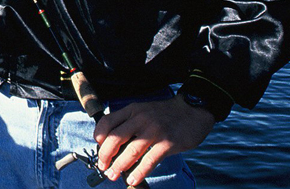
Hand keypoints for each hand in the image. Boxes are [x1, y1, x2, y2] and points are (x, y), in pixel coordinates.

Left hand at [93, 95, 213, 186]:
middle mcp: (141, 119)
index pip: (108, 121)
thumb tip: (114, 142)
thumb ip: (129, 122)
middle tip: (103, 166)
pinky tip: (132, 179)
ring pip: (130, 151)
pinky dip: (139, 172)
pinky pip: (149, 161)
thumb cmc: (165, 114)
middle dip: (105, 155)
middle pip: (115, 138)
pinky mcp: (168, 143)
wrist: (192, 110)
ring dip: (119, 166)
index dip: (99, 135)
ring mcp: (154, 131)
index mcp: (133, 110)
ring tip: (113, 175)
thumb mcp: (144, 110)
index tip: (98, 146)